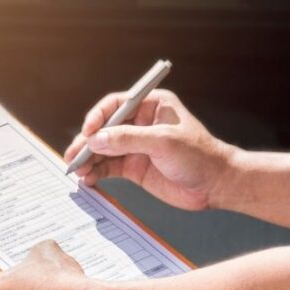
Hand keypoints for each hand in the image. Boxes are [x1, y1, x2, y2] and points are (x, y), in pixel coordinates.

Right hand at [64, 89, 231, 210]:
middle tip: (73, 155)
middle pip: (105, 129)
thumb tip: (96, 139)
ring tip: (77, 170)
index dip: (98, 117)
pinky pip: (109, 167)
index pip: (116, 105)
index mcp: (151, 105)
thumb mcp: (164, 142)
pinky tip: (88, 179)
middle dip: (88, 142)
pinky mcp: (135, 167)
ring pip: (103, 149)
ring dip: (89, 159)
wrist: (216, 184)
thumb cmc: (200, 156)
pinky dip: (97, 173)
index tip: (88, 132)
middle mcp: (141, 124)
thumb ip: (128, 140)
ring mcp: (136, 146)